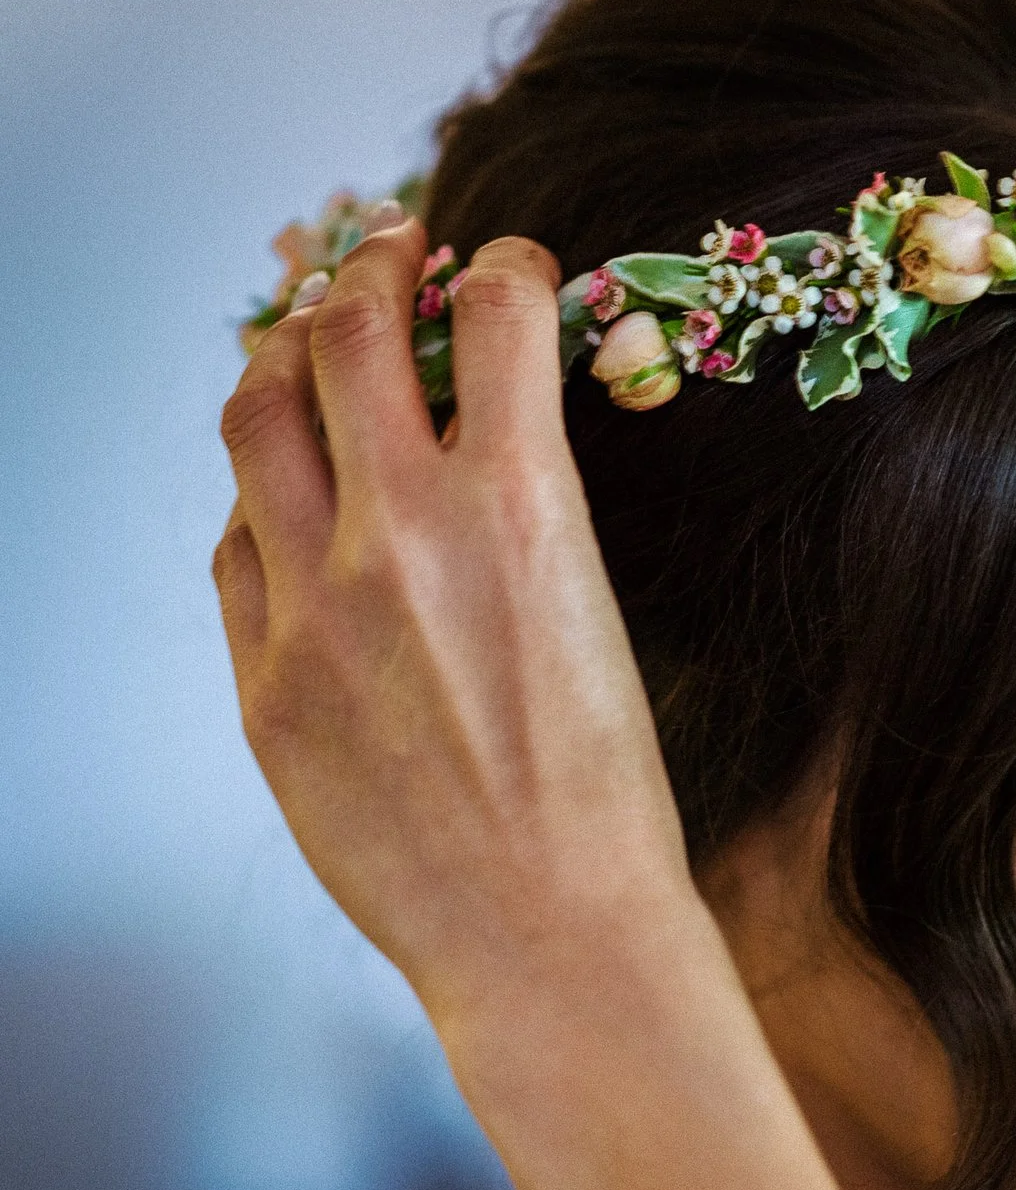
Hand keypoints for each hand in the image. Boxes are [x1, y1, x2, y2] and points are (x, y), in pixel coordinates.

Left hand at [214, 217, 705, 1029]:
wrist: (552, 934)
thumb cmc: (608, 797)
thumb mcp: (600, 615)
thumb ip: (530, 508)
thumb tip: (484, 425)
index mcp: (526, 511)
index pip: (499, 314)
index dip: (506, 264)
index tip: (507, 264)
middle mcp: (405, 535)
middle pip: (345, 331)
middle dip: (371, 267)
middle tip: (390, 255)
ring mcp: (313, 606)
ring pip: (254, 416)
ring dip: (284, 354)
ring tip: (309, 343)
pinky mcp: (262, 678)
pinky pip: (233, 543)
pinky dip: (261, 495)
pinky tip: (290, 501)